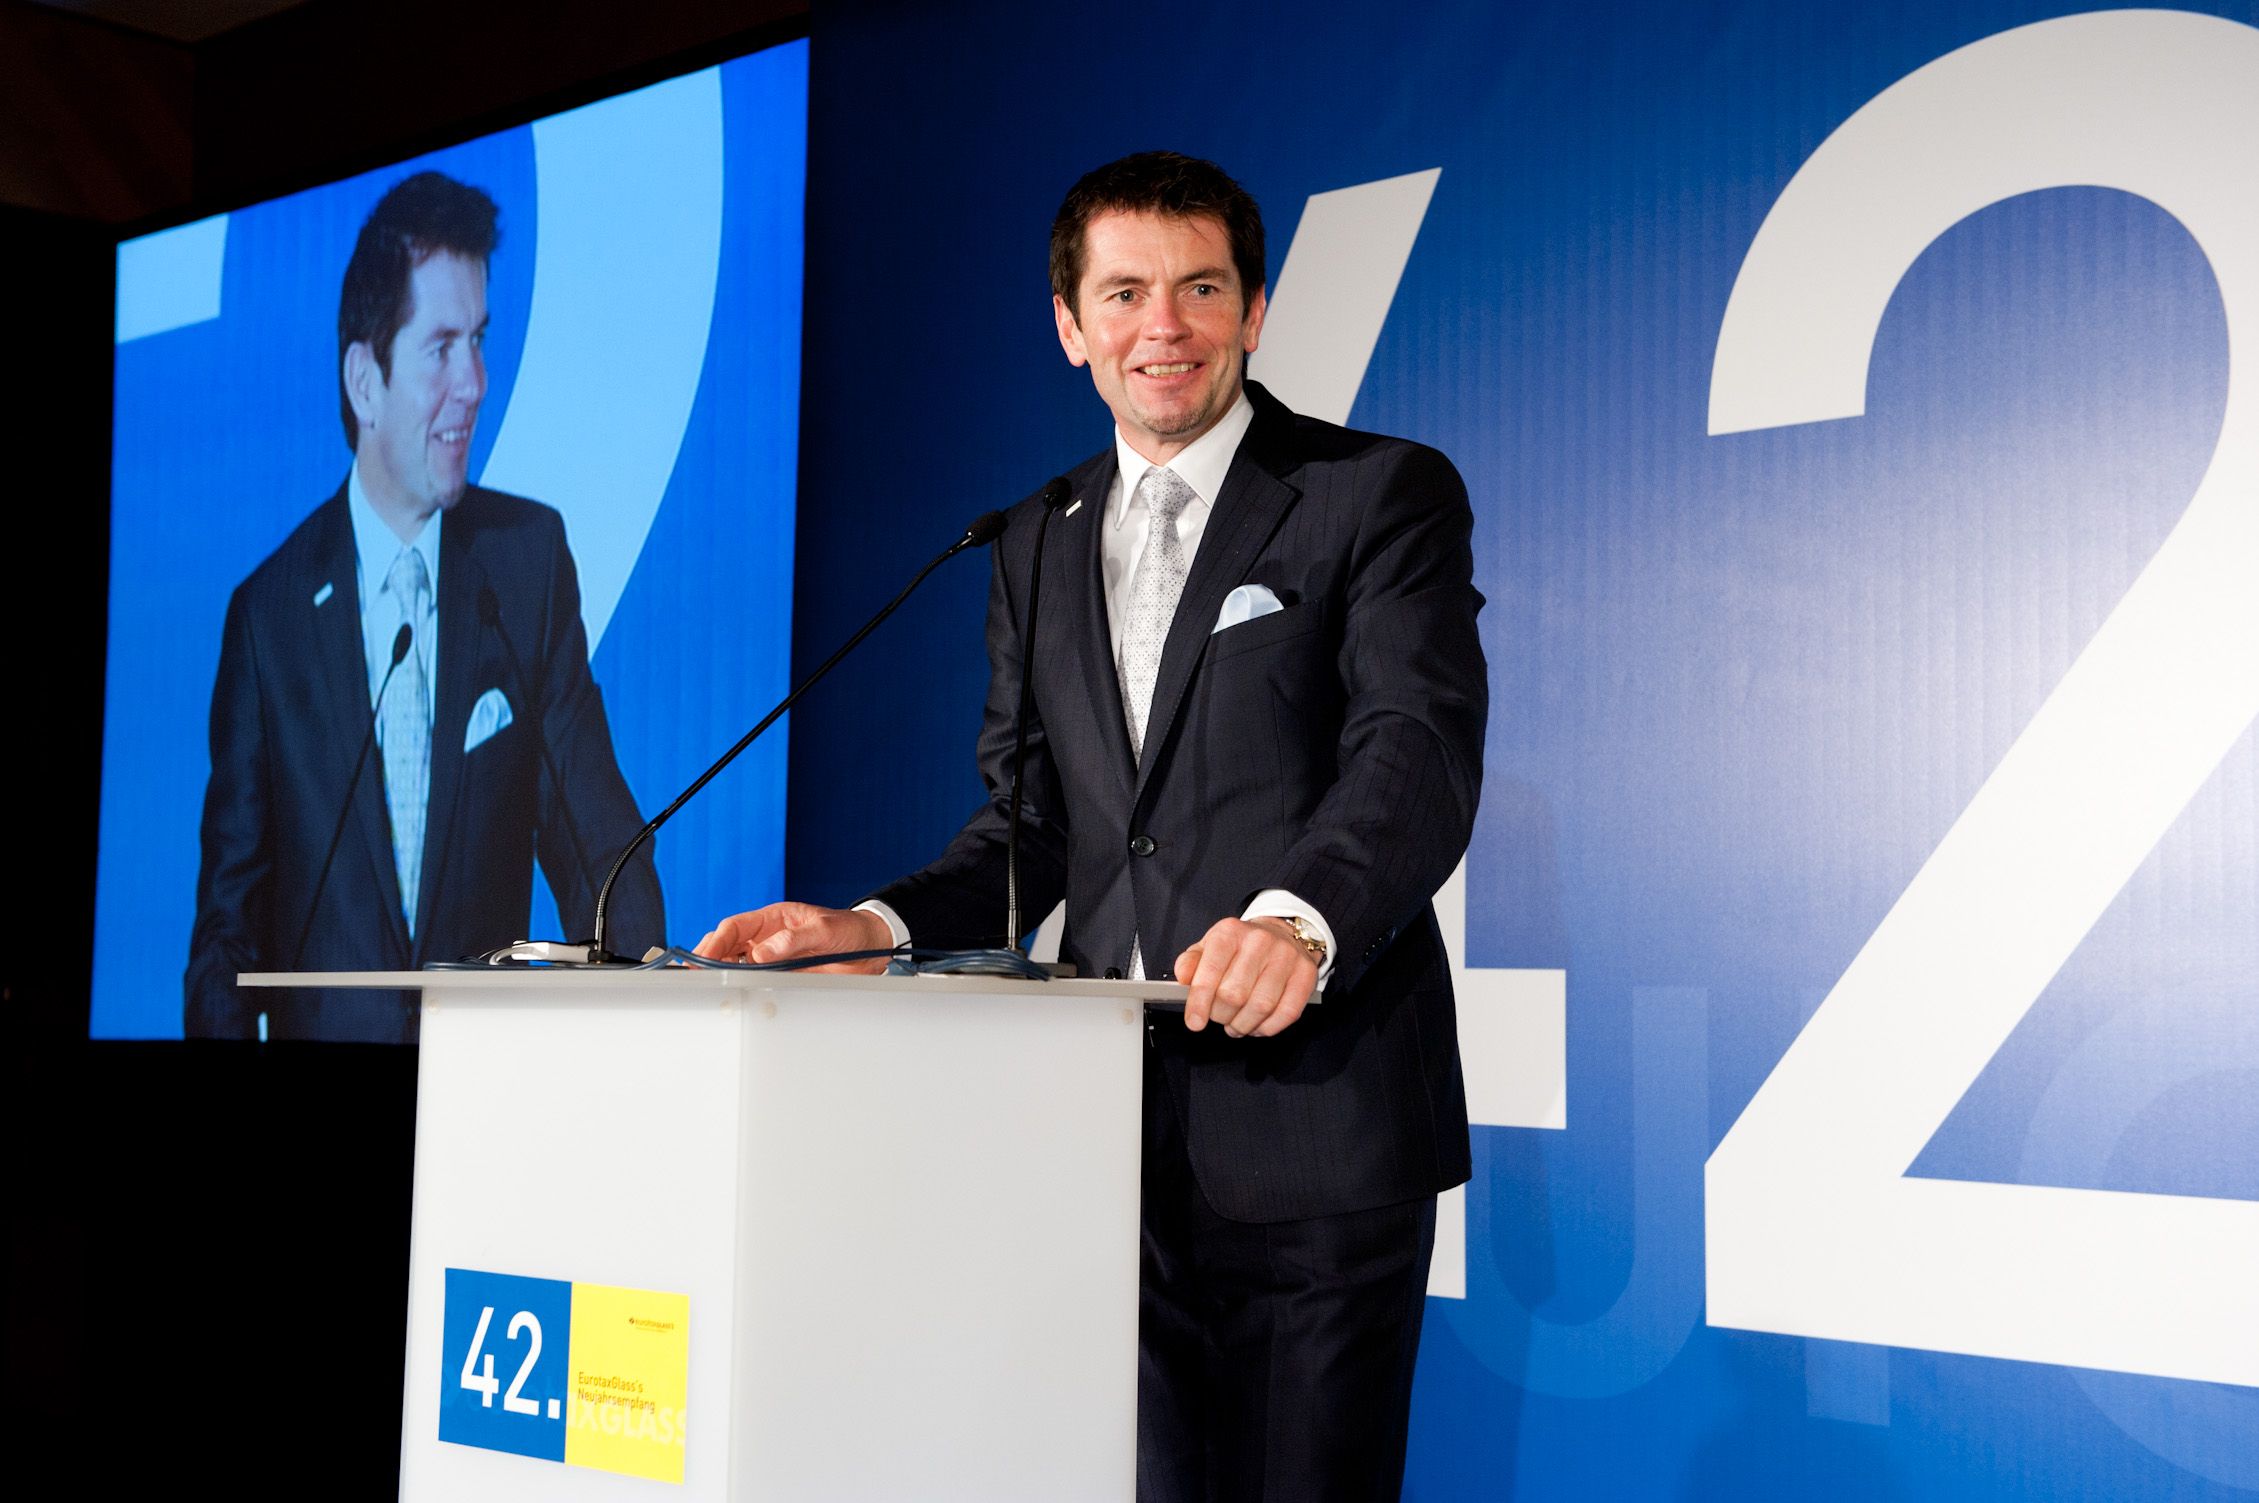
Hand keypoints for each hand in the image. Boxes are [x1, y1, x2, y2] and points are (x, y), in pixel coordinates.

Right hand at [694, 902, 894, 973]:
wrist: (871, 948)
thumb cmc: (848, 930)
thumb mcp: (824, 930)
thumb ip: (794, 940)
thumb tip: (762, 953)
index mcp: (772, 919)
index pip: (733, 927)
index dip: (715, 942)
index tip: (703, 957)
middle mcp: (767, 939)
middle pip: (726, 947)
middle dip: (708, 959)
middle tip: (696, 977)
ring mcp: (772, 959)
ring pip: (736, 967)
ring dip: (722, 976)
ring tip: (709, 988)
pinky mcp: (781, 977)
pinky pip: (755, 983)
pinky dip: (743, 989)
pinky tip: (734, 997)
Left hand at [1173, 917, 1316, 1038]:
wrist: (1282, 935)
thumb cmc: (1241, 948)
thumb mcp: (1210, 947)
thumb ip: (1191, 962)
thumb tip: (1183, 978)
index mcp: (1230, 933)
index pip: (1210, 972)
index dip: (1199, 1003)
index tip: (1195, 1023)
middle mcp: (1260, 941)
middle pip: (1234, 995)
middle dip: (1221, 1016)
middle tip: (1219, 1017)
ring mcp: (1286, 957)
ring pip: (1260, 1007)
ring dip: (1243, 1025)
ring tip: (1236, 1025)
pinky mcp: (1305, 975)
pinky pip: (1286, 1013)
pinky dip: (1267, 1028)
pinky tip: (1257, 1025)